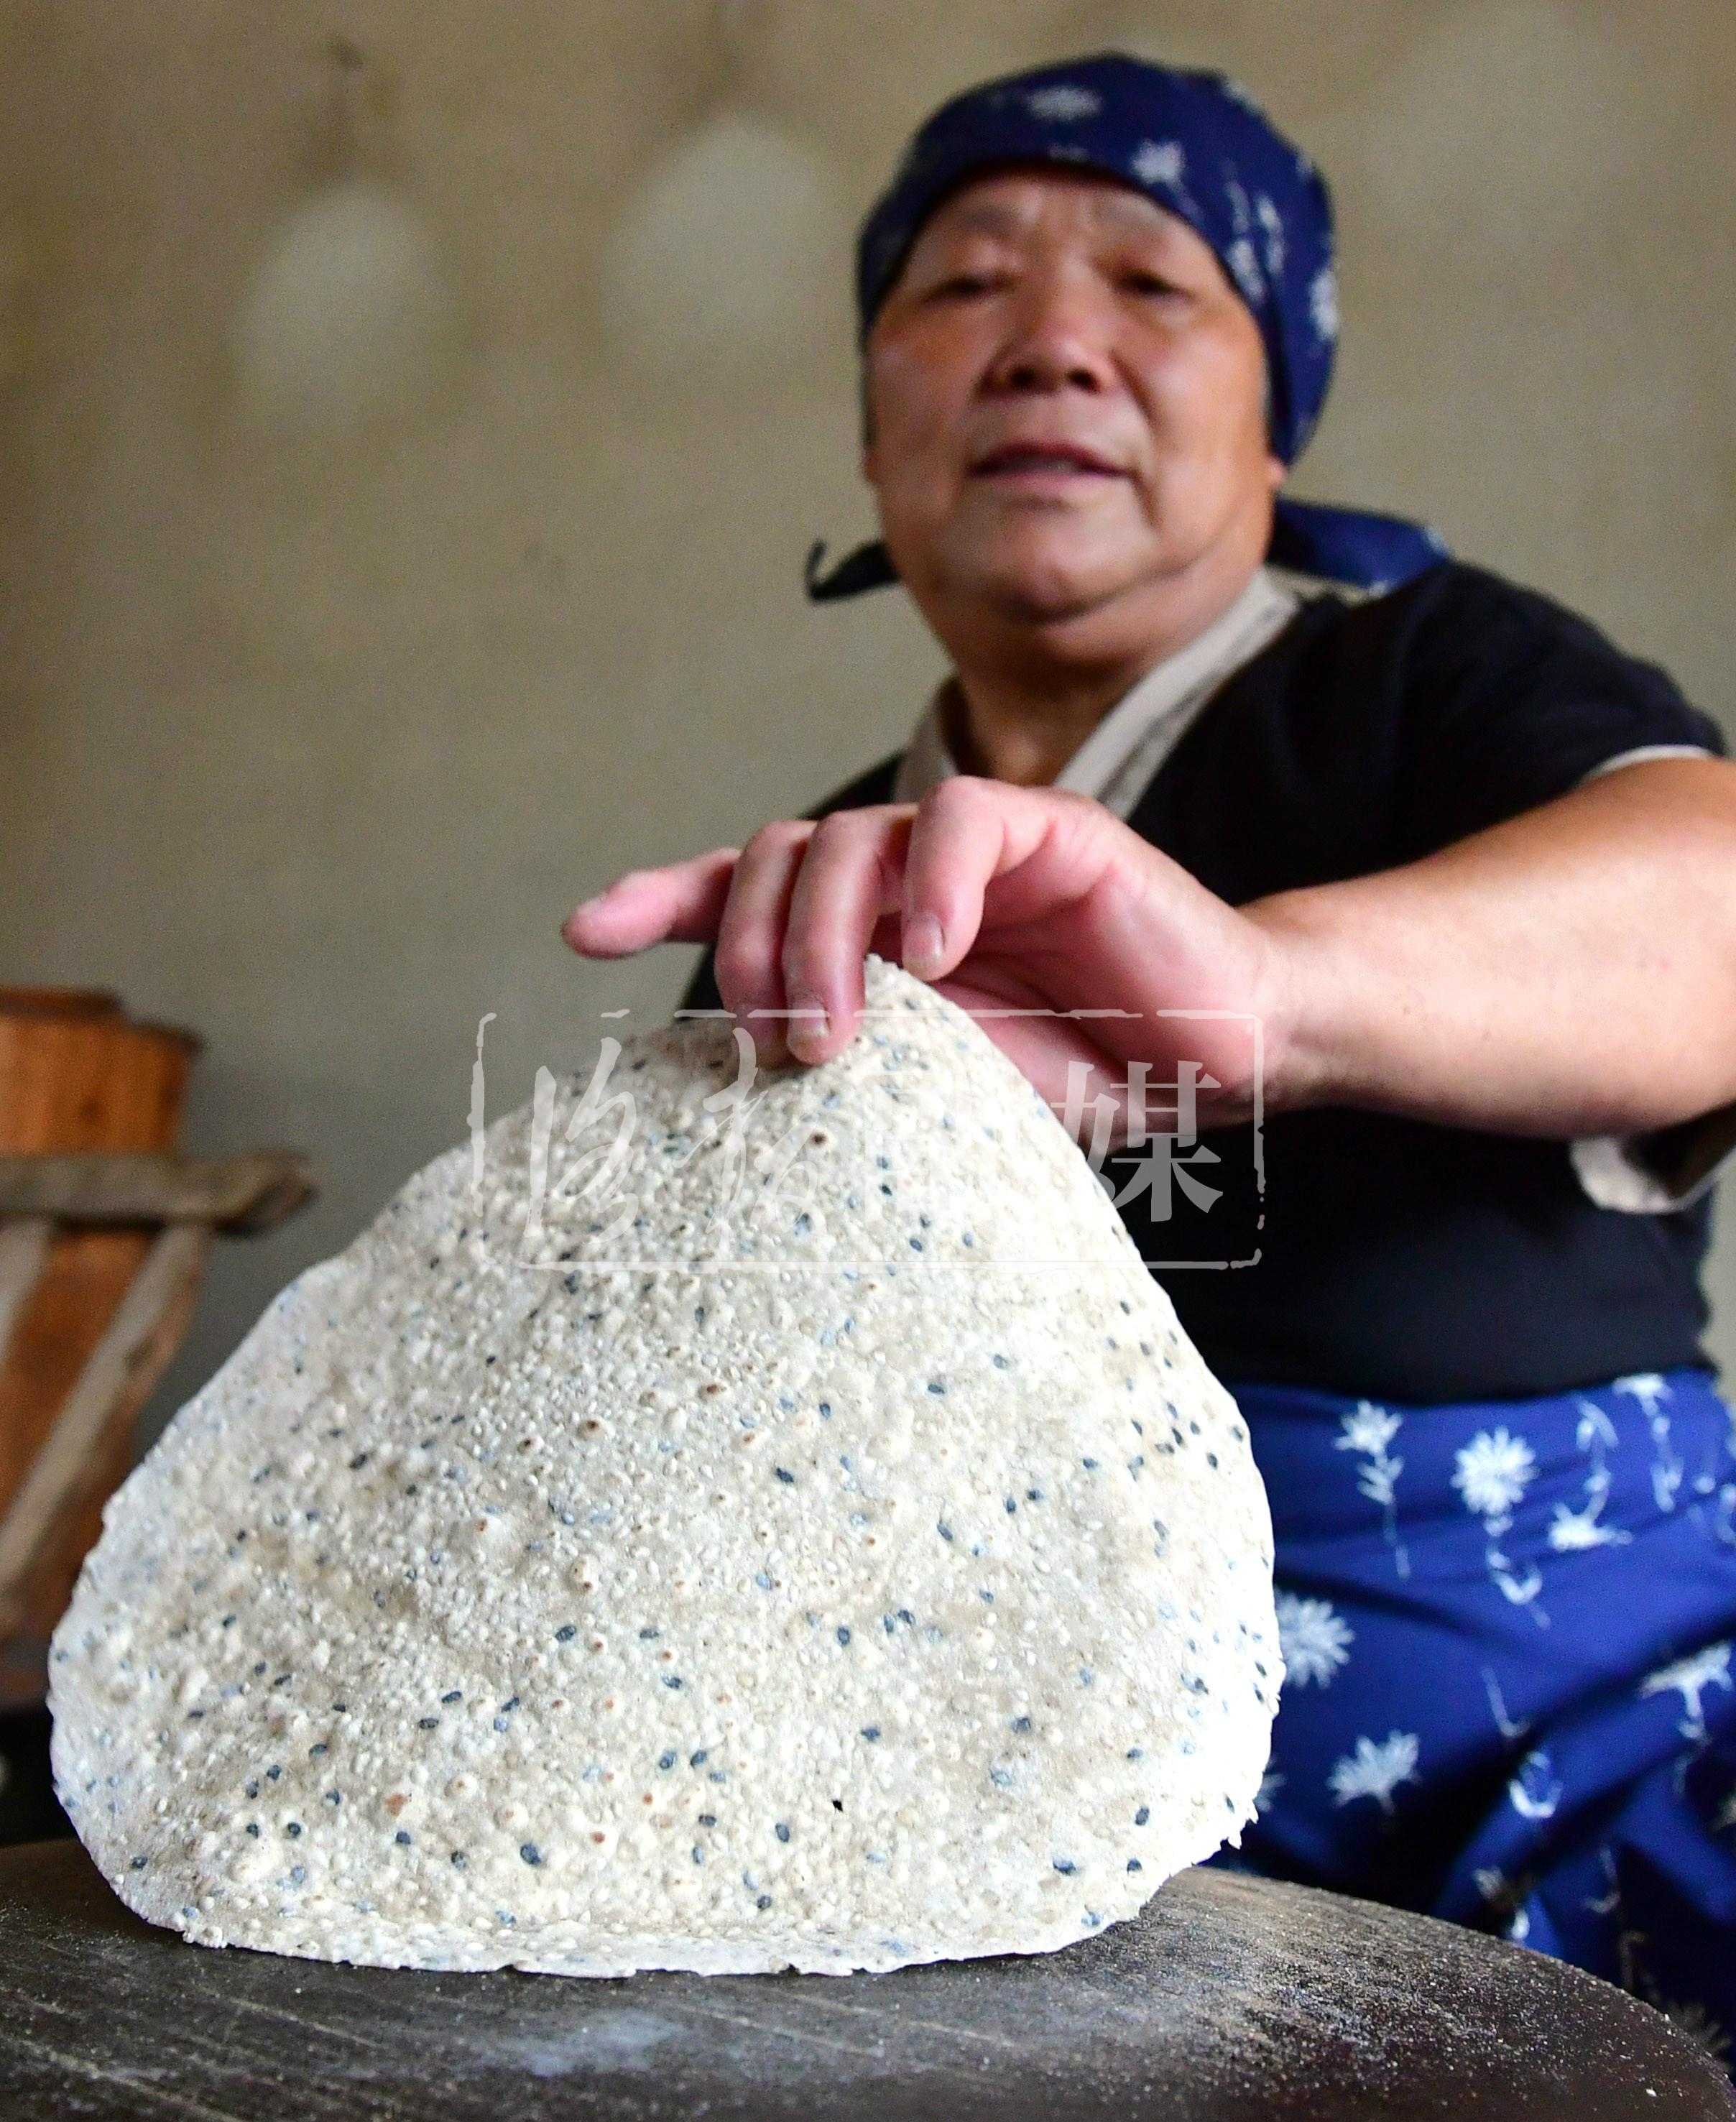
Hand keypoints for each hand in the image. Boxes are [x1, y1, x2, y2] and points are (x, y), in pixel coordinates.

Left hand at [562, 779, 1303, 1144]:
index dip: (665, 898)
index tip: (588, 935)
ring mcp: (969, 849)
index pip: (745, 886)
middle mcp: (901, 876)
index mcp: (868, 932)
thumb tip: (748, 1072)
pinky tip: (939, 955)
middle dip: (750, 945)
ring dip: (821, 935)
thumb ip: (860, 1057)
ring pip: (849, 837)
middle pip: (777, 856)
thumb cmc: (1081, 1071)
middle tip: (776, 1042)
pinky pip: (962, 821)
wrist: (1217, 1055)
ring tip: (836, 1032)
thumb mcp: (940, 1085)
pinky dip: (933, 881)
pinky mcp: (1050, 830)